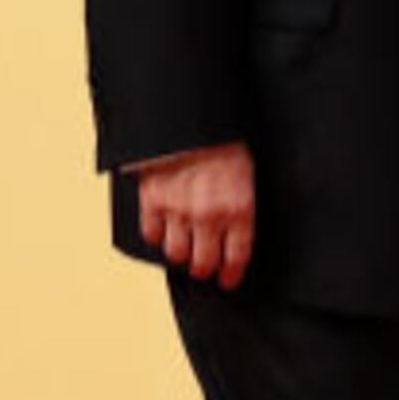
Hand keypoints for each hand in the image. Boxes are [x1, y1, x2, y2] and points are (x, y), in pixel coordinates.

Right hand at [135, 143, 257, 289]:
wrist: (188, 118)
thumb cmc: (222, 140)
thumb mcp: (246, 171)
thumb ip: (242, 203)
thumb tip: (239, 227)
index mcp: (239, 208)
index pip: (237, 256)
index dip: (231, 274)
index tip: (228, 281)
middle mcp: (209, 215)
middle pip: (204, 262)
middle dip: (205, 269)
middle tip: (205, 269)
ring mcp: (179, 210)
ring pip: (177, 254)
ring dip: (181, 255)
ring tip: (184, 251)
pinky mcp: (153, 201)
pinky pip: (152, 234)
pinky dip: (156, 236)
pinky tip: (163, 231)